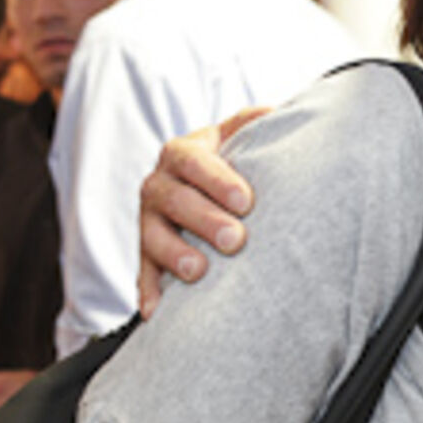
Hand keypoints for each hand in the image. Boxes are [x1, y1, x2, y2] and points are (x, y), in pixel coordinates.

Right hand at [137, 106, 267, 316]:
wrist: (208, 190)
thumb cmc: (235, 162)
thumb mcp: (242, 135)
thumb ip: (257, 122)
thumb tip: (280, 111)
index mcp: (183, 153)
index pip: (192, 161)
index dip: (216, 179)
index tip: (247, 200)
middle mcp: (160, 185)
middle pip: (174, 200)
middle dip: (203, 220)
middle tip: (235, 239)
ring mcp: (149, 222)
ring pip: (152, 237)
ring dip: (174, 254)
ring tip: (198, 271)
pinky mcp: (147, 255)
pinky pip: (142, 273)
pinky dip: (148, 291)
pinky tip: (155, 311)